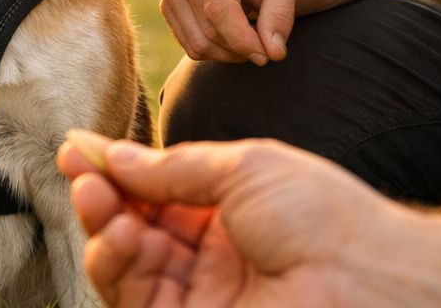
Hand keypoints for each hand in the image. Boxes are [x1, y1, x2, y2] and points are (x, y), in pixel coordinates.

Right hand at [58, 132, 409, 307]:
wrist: (364, 277)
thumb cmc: (320, 215)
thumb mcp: (241, 168)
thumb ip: (172, 167)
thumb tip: (113, 154)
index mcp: (228, 212)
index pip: (155, 192)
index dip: (115, 171)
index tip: (76, 149)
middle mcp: (211, 256)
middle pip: (134, 228)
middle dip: (101, 198)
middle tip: (79, 172)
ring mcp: (203, 295)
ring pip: (126, 268)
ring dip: (103, 230)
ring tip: (97, 200)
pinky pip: (136, 300)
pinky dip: (117, 265)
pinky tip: (122, 234)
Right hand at [164, 0, 298, 63]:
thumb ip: (280, 15)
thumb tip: (273, 53)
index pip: (219, 10)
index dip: (243, 40)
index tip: (267, 56)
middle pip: (210, 31)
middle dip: (241, 48)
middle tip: (266, 45)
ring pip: (199, 44)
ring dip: (230, 52)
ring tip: (250, 34)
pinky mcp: (168, 4)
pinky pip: (191, 45)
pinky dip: (216, 50)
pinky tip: (233, 33)